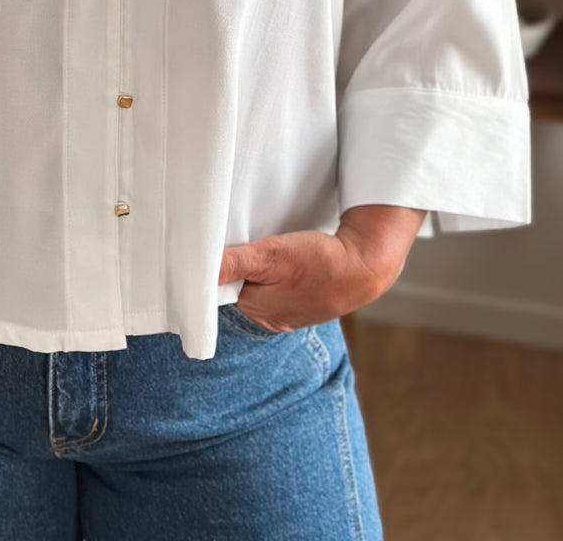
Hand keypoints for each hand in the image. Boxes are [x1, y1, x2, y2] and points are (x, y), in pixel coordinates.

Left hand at [219, 223, 397, 332]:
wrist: (363, 268)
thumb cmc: (318, 260)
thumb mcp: (271, 255)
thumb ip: (235, 263)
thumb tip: (199, 273)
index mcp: (256, 308)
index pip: (219, 288)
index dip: (218, 266)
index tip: (220, 247)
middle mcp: (268, 318)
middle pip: (238, 288)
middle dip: (238, 268)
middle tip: (249, 244)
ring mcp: (286, 315)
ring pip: (258, 289)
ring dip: (259, 272)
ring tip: (269, 254)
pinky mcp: (301, 307)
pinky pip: (278, 292)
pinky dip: (277, 278)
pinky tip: (284, 267)